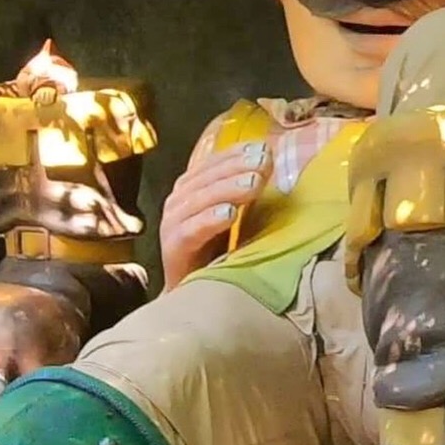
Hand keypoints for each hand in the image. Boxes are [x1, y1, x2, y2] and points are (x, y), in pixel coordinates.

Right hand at [159, 141, 272, 287]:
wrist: (192, 296)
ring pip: (199, 199)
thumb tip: (272, 162)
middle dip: (237, 167)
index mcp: (192, 188)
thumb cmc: (217, 252)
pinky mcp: (172, 248)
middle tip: (264, 162)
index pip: (214, 163)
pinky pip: (190, 230)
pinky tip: (230, 214)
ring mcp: (172, 224)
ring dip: (227, 189)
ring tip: (254, 184)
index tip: (264, 148)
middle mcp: (179, 201)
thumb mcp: (233, 215)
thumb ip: (244, 191)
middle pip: (207, 177)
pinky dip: (209, 220)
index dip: (237, 153)